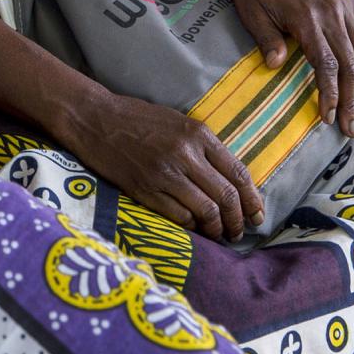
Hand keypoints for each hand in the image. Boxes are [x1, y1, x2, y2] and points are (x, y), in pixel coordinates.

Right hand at [57, 90, 264, 240]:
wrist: (96, 119)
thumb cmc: (138, 119)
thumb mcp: (178, 123)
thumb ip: (204, 148)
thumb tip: (230, 180)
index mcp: (198, 134)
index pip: (237, 172)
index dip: (252, 199)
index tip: (257, 215)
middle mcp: (185, 154)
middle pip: (226, 196)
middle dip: (238, 220)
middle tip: (239, 231)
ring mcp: (165, 174)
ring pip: (206, 211)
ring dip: (217, 229)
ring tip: (219, 234)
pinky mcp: (146, 191)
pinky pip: (180, 217)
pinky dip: (193, 228)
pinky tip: (195, 230)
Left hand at [229, 0, 353, 136]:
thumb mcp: (252, 15)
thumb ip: (267, 41)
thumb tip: (275, 66)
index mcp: (306, 18)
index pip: (326, 65)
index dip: (330, 94)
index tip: (327, 117)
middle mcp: (330, 12)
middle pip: (350, 63)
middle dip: (351, 99)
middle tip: (349, 127)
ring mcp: (343, 5)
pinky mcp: (348, 0)